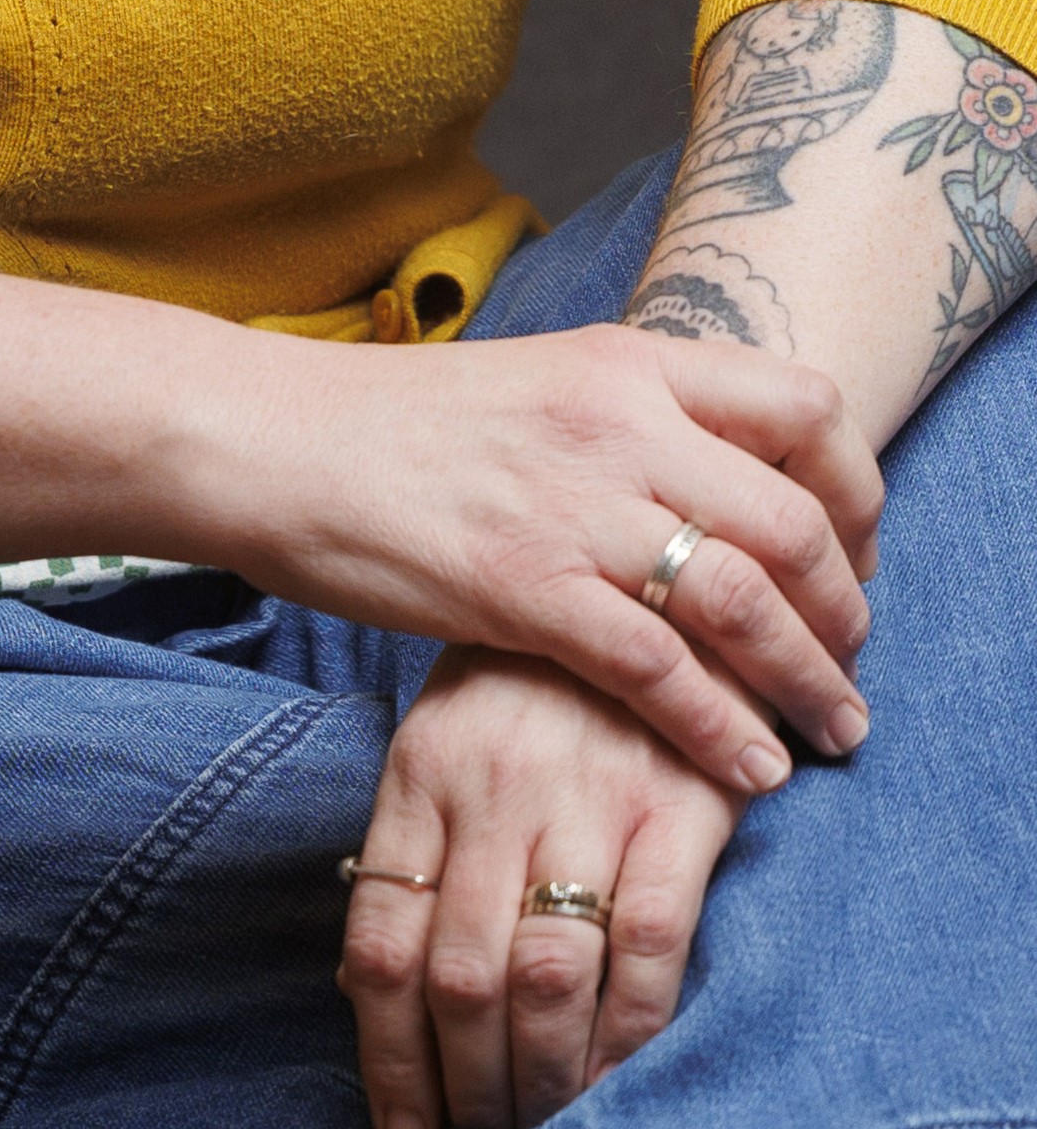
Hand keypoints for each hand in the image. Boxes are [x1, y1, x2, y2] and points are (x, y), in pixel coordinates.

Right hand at [218, 319, 877, 791]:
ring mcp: (572, 504)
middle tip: (847, 664)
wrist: (272, 438)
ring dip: (809, 681)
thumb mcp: (535, 382)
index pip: (805, 405)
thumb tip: (716, 483)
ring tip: (829, 731)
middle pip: (796, 519)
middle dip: (847, 611)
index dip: (856, 490)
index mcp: (625, 360)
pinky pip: (660, 670)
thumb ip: (628, 418)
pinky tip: (748, 768)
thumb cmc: (394, 421)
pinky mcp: (522, 586)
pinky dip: (721, 729)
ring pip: (747, 601)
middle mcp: (618, 421)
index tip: (850, 554)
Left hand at [339, 648, 742, 1127]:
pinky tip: (615, 1072)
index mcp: (423, 770)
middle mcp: (496, 790)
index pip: (382, 945)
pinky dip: (627, 1032)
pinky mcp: (680, 808)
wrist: (655, 571)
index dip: (385, 1057)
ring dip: (540, 1078)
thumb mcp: (448, 730)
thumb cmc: (536, 671)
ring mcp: (588, 797)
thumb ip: (418, 844)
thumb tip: (371, 984)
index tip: (397, 1126)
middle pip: (459, 977)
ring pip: (544, 977)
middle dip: (464, 1086)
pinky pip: (646, 948)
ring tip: (540, 1124)